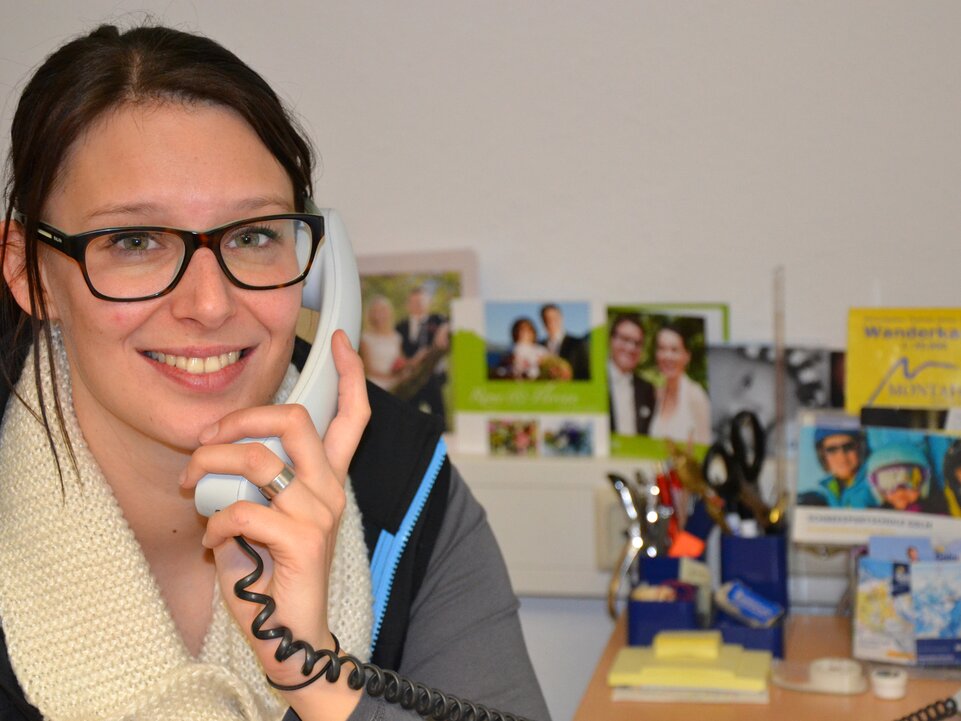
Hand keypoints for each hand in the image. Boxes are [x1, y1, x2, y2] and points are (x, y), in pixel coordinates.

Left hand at [181, 331, 368, 715]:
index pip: (353, 415)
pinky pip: (242, 509)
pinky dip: (213, 521)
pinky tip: (212, 540)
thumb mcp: (264, 513)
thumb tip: (217, 451)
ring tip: (189, 486)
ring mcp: (321, 512)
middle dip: (238, 416)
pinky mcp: (303, 540)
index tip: (339, 339)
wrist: (290, 634)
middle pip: (293, 419)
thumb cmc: (271, 571)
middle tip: (205, 440)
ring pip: (257, 458)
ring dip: (208, 466)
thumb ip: (255, 479)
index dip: (348, 373)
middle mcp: (332, 488)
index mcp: (328, 478)